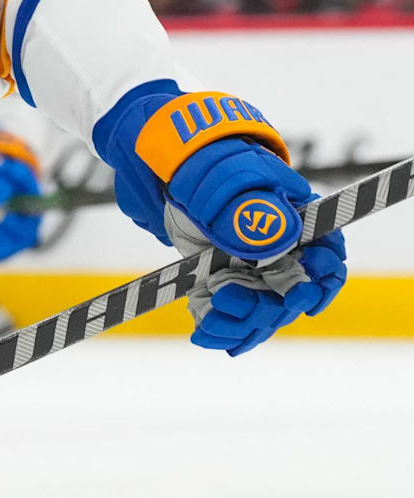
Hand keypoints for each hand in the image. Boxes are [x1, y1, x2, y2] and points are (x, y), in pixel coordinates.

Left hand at [97, 88, 350, 355]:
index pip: (329, 256)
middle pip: (295, 294)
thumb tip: (275, 240)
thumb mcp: (227, 178)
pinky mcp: (227, 284)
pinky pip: (233, 316)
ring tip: (210, 320)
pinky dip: (220, 327)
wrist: (170, 171)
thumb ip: (249, 209)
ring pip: (263, 312)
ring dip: (241, 322)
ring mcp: (256, 272)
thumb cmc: (207, 165)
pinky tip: (203, 333)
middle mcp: (284, 252)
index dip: (323, 278)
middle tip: (229, 299)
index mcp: (298, 221)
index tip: (303, 290)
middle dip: (269, 306)